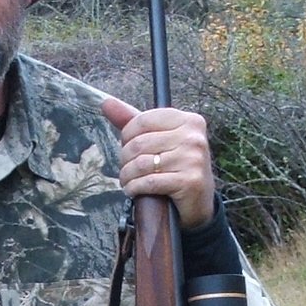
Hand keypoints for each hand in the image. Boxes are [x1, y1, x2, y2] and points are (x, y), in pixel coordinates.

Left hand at [103, 96, 215, 229]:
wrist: (199, 202)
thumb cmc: (177, 167)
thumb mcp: (159, 139)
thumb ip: (133, 120)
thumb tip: (106, 102)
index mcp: (189, 121)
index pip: (143, 120)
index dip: (127, 135)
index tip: (127, 147)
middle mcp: (194, 137)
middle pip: (139, 143)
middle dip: (125, 159)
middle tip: (127, 168)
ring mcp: (193, 159)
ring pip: (141, 164)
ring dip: (127, 176)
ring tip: (128, 181)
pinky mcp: (189, 182)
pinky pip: (149, 182)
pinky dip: (135, 188)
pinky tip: (133, 190)